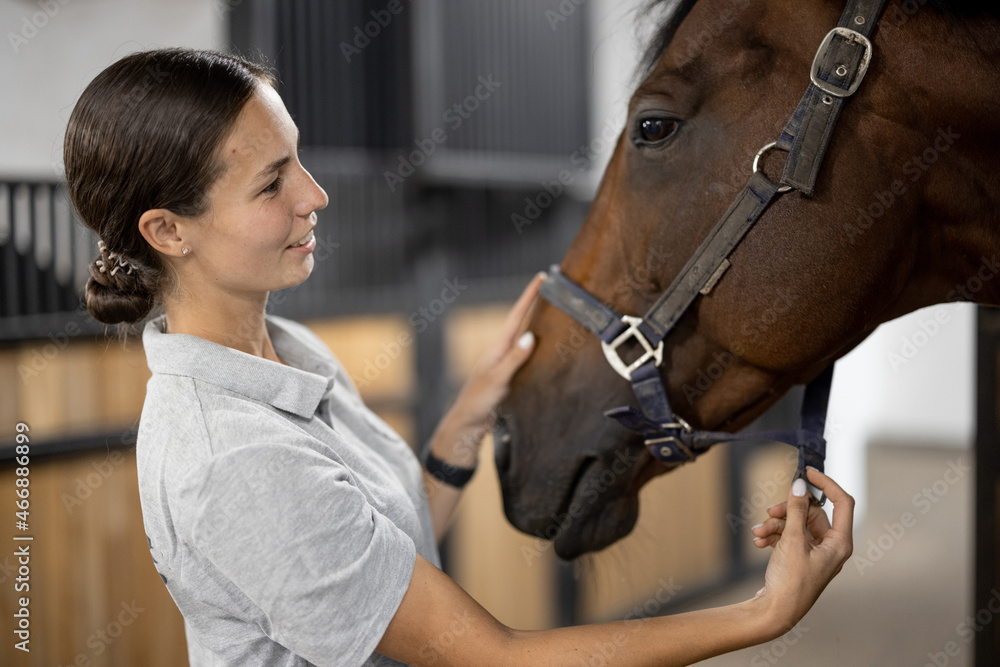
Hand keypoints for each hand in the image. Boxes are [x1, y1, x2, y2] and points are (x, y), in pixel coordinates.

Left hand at [430, 273, 543, 464]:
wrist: (468, 425)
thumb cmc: (478, 401)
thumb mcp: (498, 379)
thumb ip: (514, 359)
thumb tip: (530, 336)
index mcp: (499, 347)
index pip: (517, 315)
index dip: (529, 296)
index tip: (542, 277)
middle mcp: (503, 351)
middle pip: (522, 321)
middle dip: (536, 304)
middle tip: (553, 288)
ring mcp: (506, 363)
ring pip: (525, 337)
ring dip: (538, 323)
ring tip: (556, 311)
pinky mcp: (510, 376)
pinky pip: (528, 355)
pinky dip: (539, 346)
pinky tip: (548, 348)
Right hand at [750, 467, 854, 634]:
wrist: (775, 612)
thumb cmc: (790, 582)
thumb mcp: (792, 541)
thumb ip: (796, 510)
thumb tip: (800, 484)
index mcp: (840, 543)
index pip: (842, 502)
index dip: (826, 483)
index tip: (807, 471)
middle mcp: (831, 547)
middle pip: (813, 513)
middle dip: (788, 511)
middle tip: (770, 511)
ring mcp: (816, 553)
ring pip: (797, 524)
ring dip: (776, 524)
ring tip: (759, 532)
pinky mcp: (801, 558)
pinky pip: (789, 537)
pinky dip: (774, 535)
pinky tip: (759, 541)